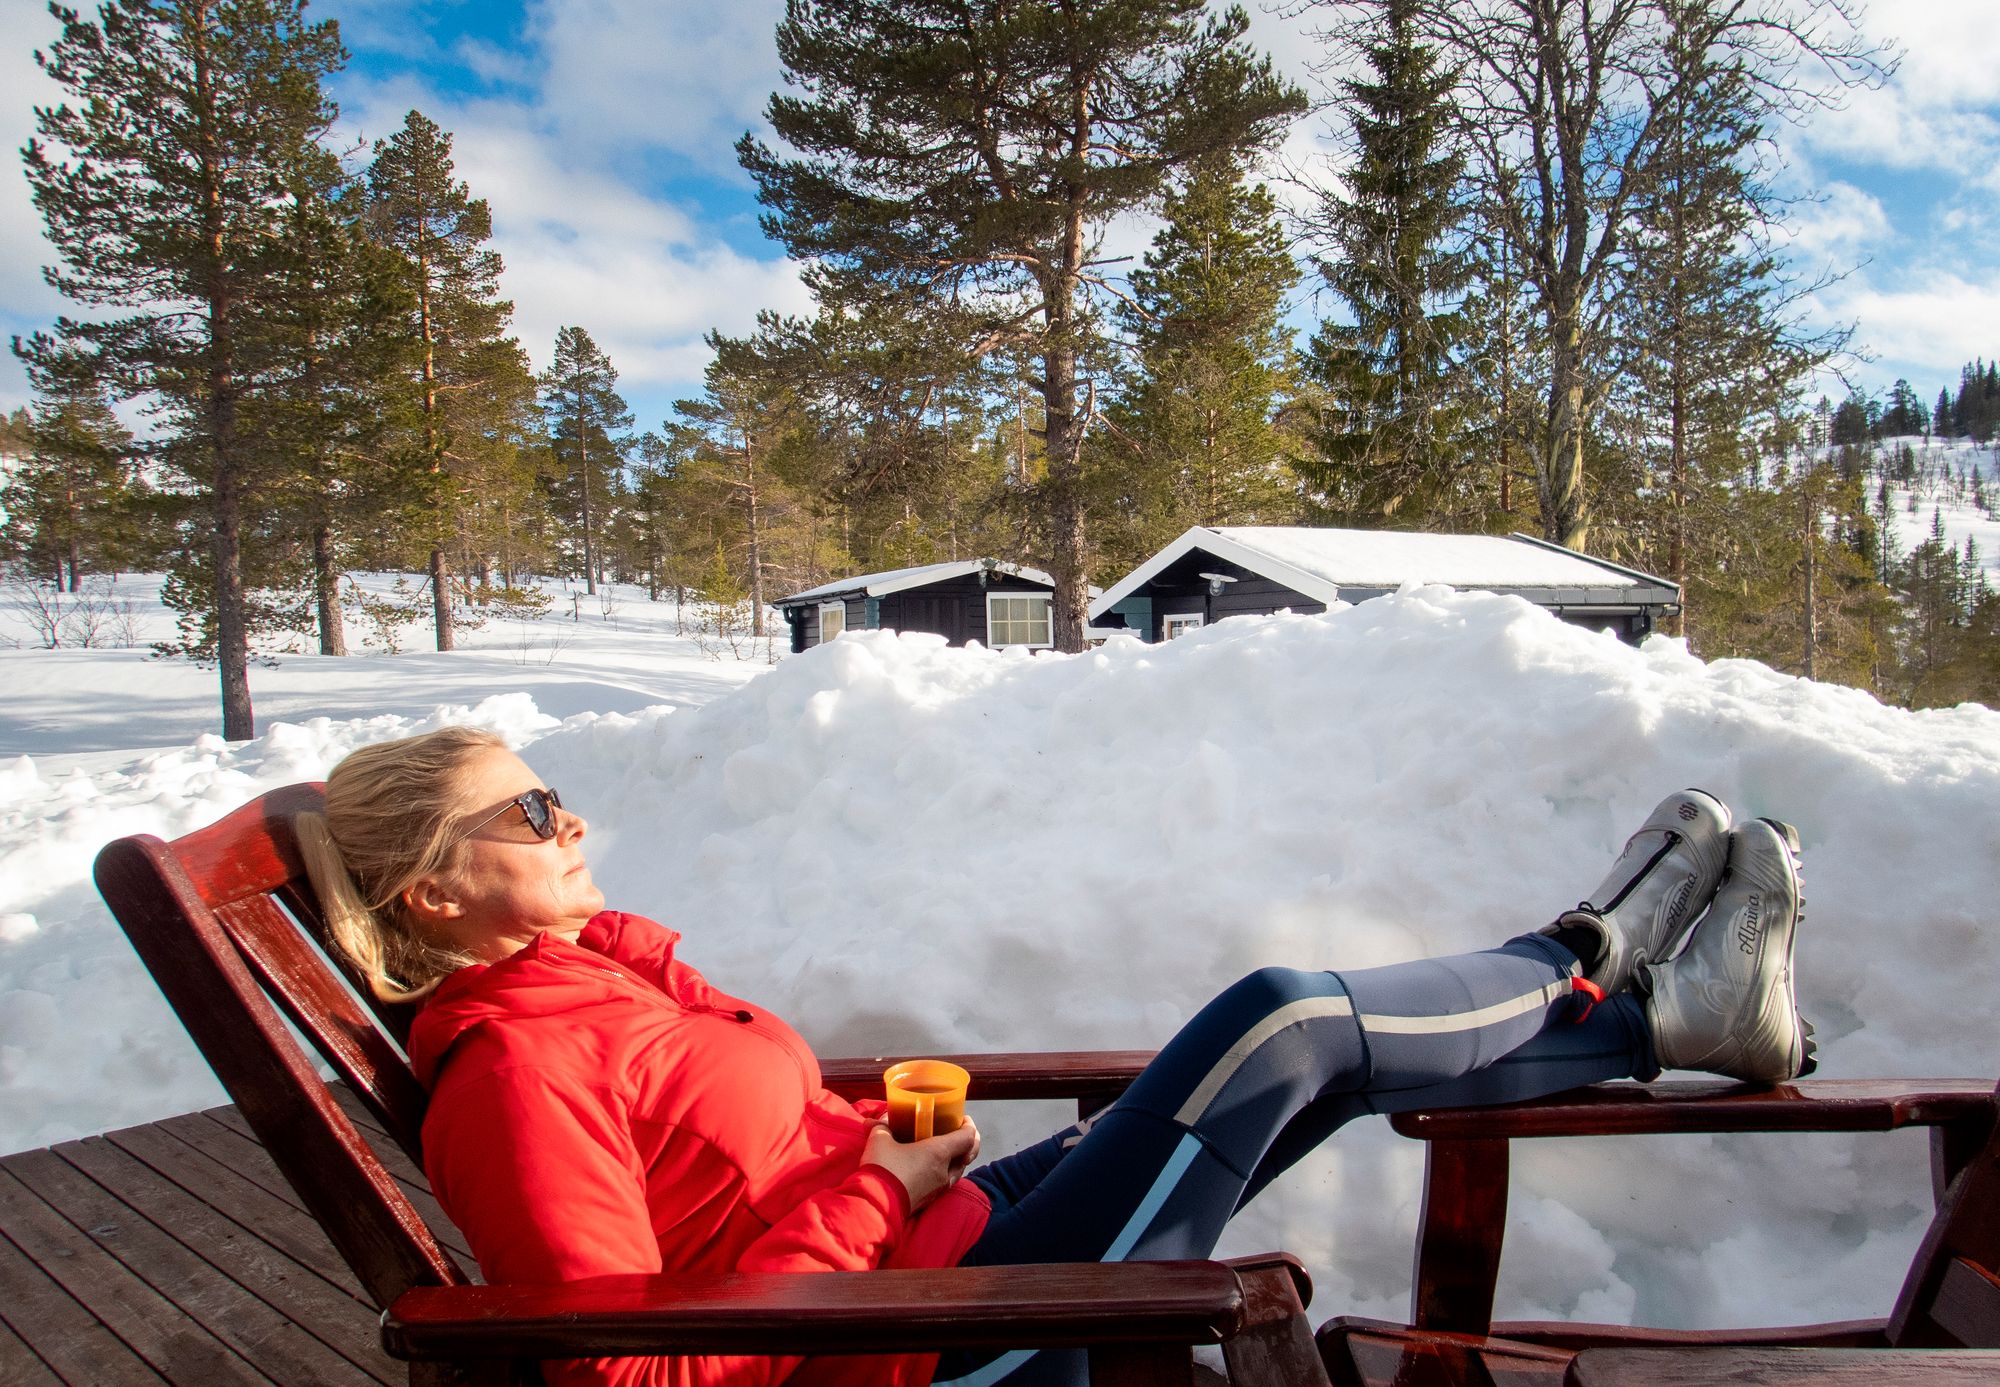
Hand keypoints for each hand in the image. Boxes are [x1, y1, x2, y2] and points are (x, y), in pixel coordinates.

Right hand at [861, 1118, 980, 1212]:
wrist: (875, 1205)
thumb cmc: (882, 1168)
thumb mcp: (879, 1140)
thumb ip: (883, 1126)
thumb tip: (880, 1120)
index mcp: (939, 1152)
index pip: (968, 1137)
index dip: (969, 1126)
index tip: (962, 1119)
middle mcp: (944, 1171)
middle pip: (967, 1156)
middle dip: (966, 1144)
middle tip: (954, 1134)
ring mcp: (938, 1189)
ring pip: (956, 1172)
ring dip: (955, 1160)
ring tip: (942, 1151)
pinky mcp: (929, 1200)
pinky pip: (944, 1183)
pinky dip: (943, 1173)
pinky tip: (929, 1169)